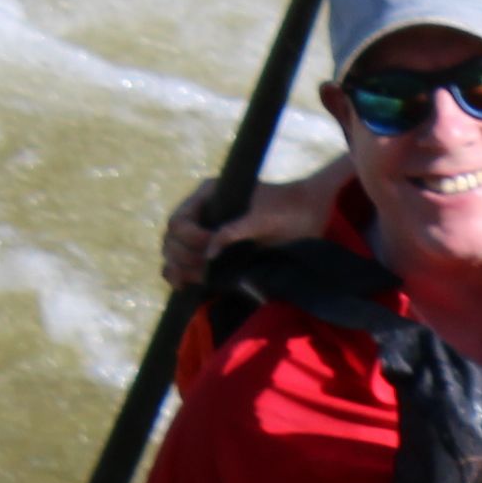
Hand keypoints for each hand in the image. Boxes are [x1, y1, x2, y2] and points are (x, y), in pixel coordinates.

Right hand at [160, 161, 351, 291]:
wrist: (310, 214)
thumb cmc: (288, 208)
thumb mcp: (262, 217)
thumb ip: (234, 231)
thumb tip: (207, 253)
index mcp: (208, 197)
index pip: (179, 221)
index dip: (190, 238)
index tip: (210, 247)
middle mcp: (203, 215)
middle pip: (171, 239)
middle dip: (182, 255)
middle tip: (205, 268)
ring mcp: (207, 235)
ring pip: (174, 253)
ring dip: (180, 267)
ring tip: (194, 279)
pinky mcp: (216, 254)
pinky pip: (187, 266)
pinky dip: (181, 276)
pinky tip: (184, 285)